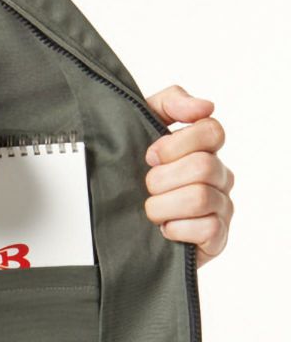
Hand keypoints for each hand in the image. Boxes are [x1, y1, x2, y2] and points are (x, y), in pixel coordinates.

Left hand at [142, 85, 234, 267]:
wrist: (119, 230)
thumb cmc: (132, 177)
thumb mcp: (140, 131)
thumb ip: (169, 103)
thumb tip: (204, 106)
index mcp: (204, 150)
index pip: (211, 131)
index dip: (176, 143)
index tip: (150, 156)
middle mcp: (219, 176)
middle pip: (202, 166)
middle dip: (161, 179)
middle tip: (147, 188)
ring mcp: (222, 207)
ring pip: (200, 197)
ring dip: (163, 206)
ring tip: (152, 211)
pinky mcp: (217, 237)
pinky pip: (207, 228)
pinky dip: (176, 229)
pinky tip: (164, 231)